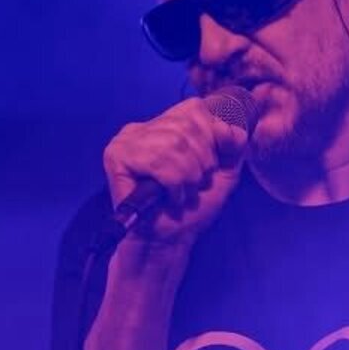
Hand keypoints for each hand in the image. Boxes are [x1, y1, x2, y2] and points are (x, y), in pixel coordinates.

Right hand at [103, 97, 248, 247]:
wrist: (170, 240)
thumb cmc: (193, 208)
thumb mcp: (223, 171)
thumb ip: (232, 145)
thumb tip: (231, 127)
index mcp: (165, 125)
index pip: (194, 109)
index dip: (212, 135)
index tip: (211, 167)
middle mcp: (143, 127)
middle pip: (187, 125)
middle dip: (201, 161)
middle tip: (193, 185)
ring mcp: (126, 140)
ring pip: (174, 144)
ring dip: (188, 177)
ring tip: (182, 193)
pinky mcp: (116, 156)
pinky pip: (158, 161)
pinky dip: (172, 184)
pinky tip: (169, 197)